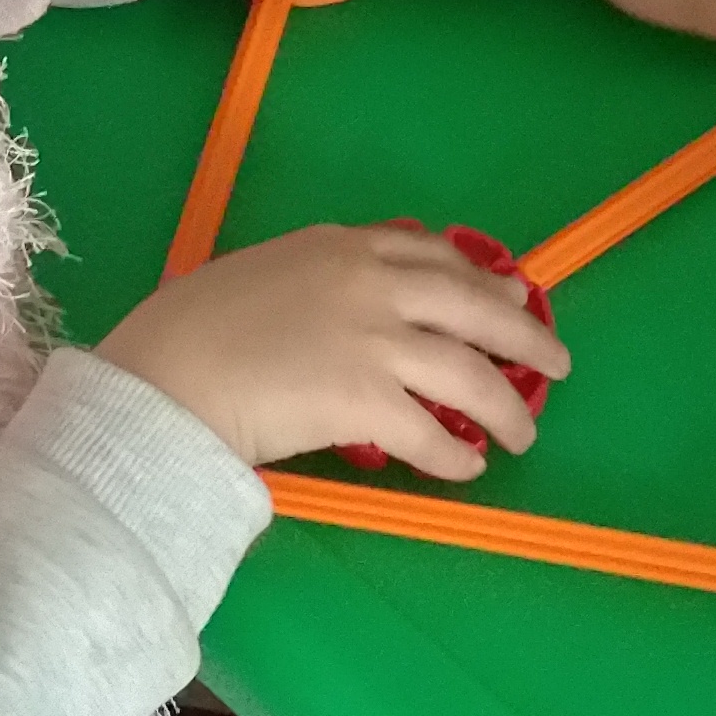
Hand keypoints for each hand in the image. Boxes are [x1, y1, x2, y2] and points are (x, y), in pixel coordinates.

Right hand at [101, 222, 570, 481]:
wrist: (161, 379)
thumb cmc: (184, 331)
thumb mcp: (255, 274)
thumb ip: (309, 281)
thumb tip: (334, 310)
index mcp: (339, 246)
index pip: (431, 252)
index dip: (479, 277)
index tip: (508, 292)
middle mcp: (370, 283)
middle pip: (475, 306)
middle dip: (524, 336)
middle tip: (554, 362)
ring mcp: (375, 341)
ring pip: (470, 375)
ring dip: (506, 409)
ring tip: (523, 435)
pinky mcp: (370, 402)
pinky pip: (433, 435)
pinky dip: (456, 456)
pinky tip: (467, 469)